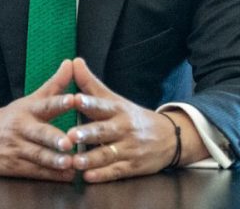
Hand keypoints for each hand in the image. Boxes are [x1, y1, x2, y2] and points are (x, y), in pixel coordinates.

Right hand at [0, 59, 76, 180]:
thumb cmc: (11, 118)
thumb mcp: (30, 100)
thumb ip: (54, 85)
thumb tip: (72, 62)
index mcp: (28, 110)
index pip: (45, 104)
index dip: (59, 101)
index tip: (73, 99)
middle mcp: (21, 128)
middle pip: (40, 133)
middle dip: (54, 139)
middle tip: (69, 143)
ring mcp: (16, 148)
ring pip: (37, 155)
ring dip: (54, 161)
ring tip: (70, 164)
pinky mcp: (12, 166)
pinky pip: (34, 171)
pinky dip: (50, 175)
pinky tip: (65, 176)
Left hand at [67, 57, 198, 182]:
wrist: (170, 138)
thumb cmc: (132, 117)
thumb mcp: (114, 99)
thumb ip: (91, 84)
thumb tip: (74, 61)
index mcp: (117, 110)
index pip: (102, 105)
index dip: (89, 102)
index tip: (75, 99)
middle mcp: (123, 128)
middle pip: (103, 131)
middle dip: (87, 134)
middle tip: (70, 136)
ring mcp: (129, 148)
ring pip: (107, 154)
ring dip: (90, 159)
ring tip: (74, 161)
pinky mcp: (132, 166)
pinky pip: (116, 171)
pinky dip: (102, 175)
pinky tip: (89, 177)